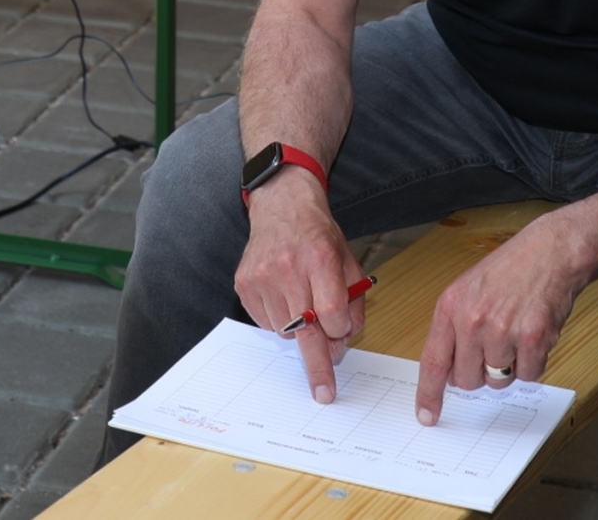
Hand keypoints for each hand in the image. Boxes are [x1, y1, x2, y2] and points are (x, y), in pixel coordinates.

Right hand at [235, 176, 367, 405]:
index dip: (339, 330)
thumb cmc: (318, 235)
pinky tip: (284, 298)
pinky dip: (279, 320)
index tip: (341, 332)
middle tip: (325, 392)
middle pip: (306, 330)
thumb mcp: (348, 260)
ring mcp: (262, 276)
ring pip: (285, 330)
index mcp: (320, 258)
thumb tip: (343, 341)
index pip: (331, 313)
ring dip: (299, 330)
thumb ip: (353, 301)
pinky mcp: (244, 284)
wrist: (282, 206)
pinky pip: (266, 323)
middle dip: (318, 365)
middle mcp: (288, 267)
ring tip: (302, 303)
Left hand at [414, 218, 584, 425]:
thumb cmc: (510, 271)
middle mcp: (473, 320)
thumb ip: (454, 330)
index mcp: (450, 307)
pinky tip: (533, 334)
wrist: (550, 252)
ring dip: (508, 367)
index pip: (432, 362)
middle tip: (494, 347)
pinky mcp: (532, 338)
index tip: (426, 415)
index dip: (428, 394)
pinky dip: (533, 362)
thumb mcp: (467, 291)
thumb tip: (448, 374)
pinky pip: (528, 375)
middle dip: (479, 373)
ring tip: (515, 333)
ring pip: (498, 382)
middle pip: (467, 381)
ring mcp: (502, 330)